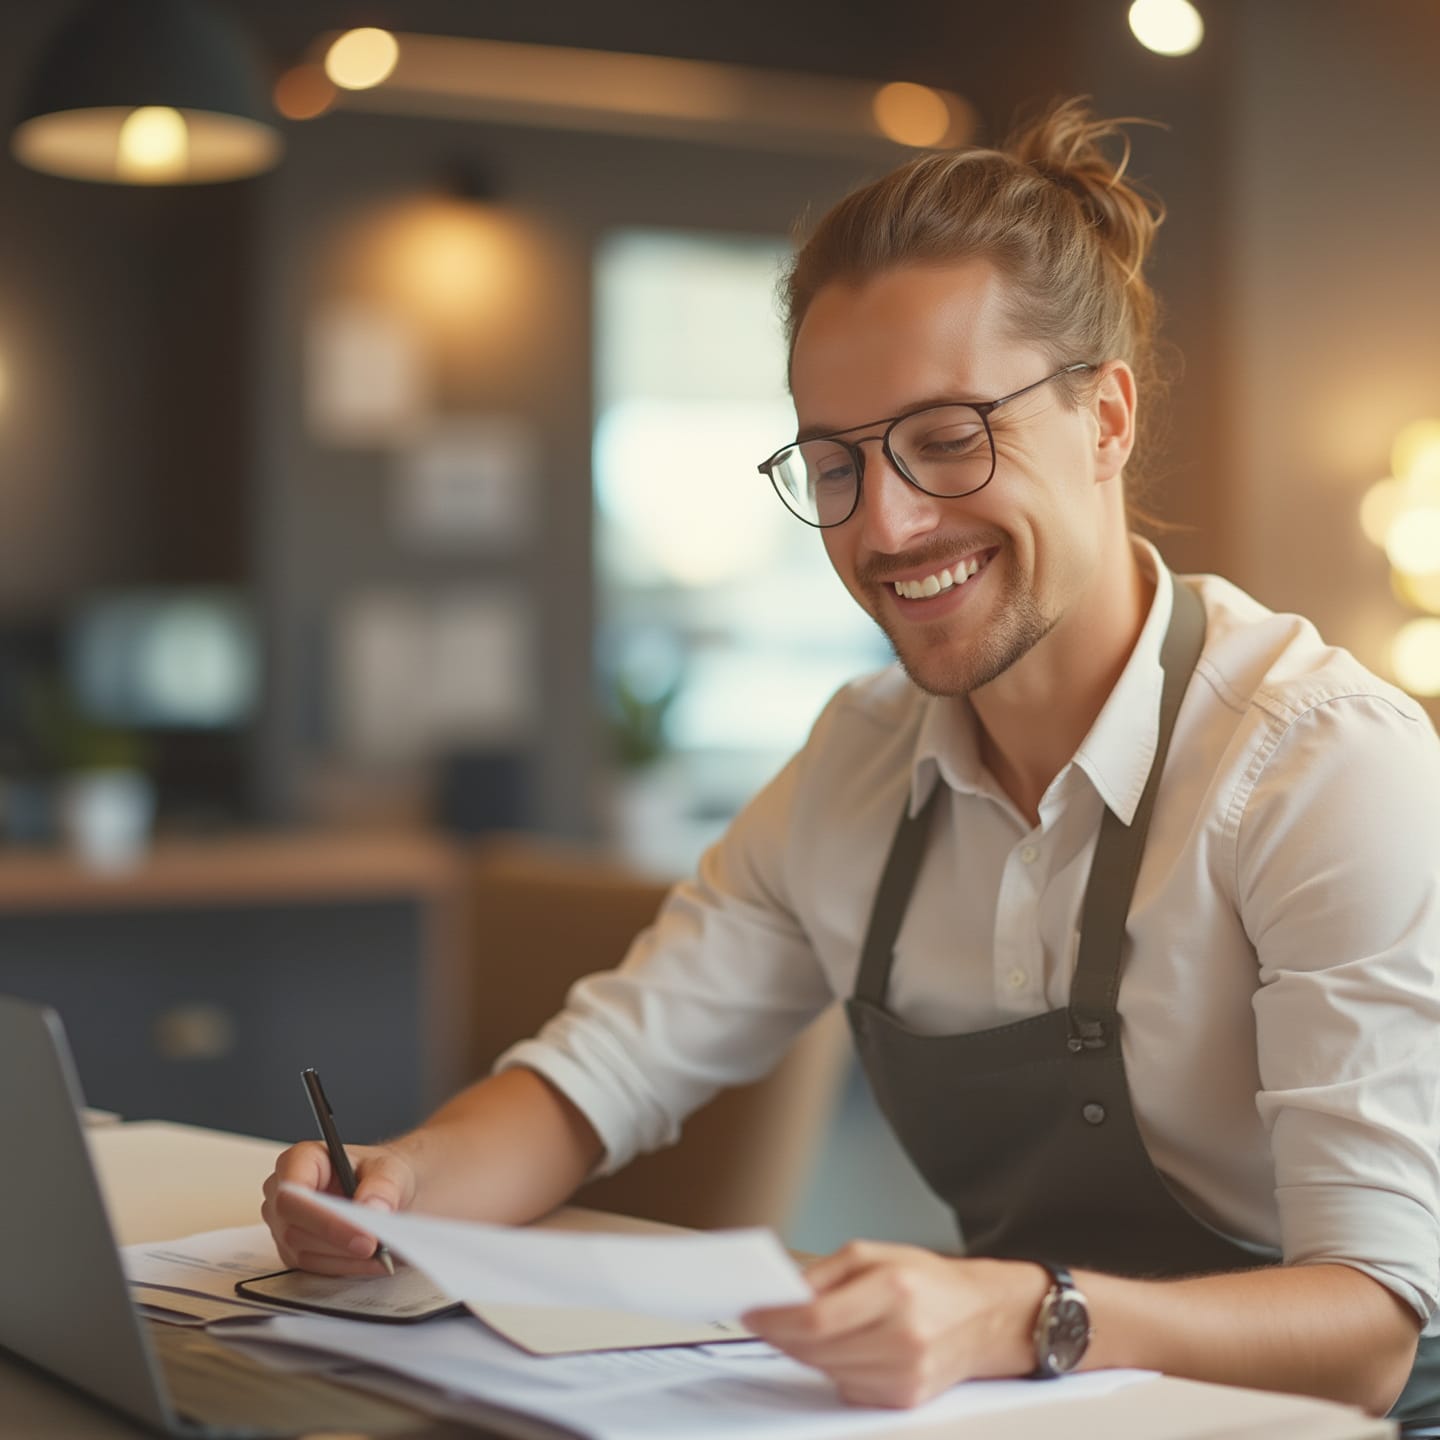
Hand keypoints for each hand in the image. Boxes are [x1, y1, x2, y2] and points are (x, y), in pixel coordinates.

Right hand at [260, 1139, 417, 1274]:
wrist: (389, 1190)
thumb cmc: (380, 1172)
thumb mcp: (391, 1168)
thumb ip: (382, 1186)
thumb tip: (371, 1210)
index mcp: (299, 1161)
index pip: (292, 1194)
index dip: (322, 1217)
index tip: (360, 1233)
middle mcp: (283, 1193)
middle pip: (293, 1228)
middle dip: (337, 1241)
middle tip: (374, 1247)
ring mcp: (284, 1225)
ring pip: (302, 1252)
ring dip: (344, 1258)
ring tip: (382, 1253)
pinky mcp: (294, 1251)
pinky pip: (313, 1267)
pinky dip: (346, 1267)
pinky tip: (372, 1261)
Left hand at [742, 1242, 1045, 1407]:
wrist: (982, 1317)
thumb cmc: (927, 1280)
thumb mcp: (875, 1253)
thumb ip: (825, 1273)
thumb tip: (783, 1294)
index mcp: (895, 1290)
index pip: (818, 1318)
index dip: (776, 1318)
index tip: (752, 1312)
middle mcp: (903, 1336)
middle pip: (817, 1349)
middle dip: (781, 1335)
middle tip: (764, 1320)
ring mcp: (906, 1374)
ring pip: (827, 1372)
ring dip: (804, 1352)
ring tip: (801, 1330)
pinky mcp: (905, 1400)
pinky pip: (847, 1388)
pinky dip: (833, 1369)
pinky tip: (840, 1349)